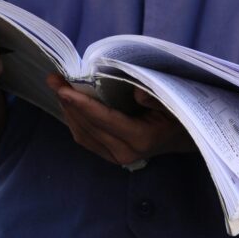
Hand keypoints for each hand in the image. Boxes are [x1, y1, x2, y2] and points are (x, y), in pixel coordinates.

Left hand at [46, 75, 194, 166]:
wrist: (184, 138)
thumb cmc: (180, 115)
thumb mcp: (175, 102)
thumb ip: (157, 98)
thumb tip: (135, 93)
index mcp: (140, 138)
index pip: (104, 118)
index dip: (81, 103)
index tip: (62, 88)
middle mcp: (124, 152)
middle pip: (88, 126)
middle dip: (68, 102)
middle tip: (54, 79)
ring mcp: (116, 158)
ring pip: (82, 134)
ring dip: (68, 111)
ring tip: (58, 88)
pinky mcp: (111, 157)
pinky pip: (86, 139)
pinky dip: (75, 120)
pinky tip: (70, 105)